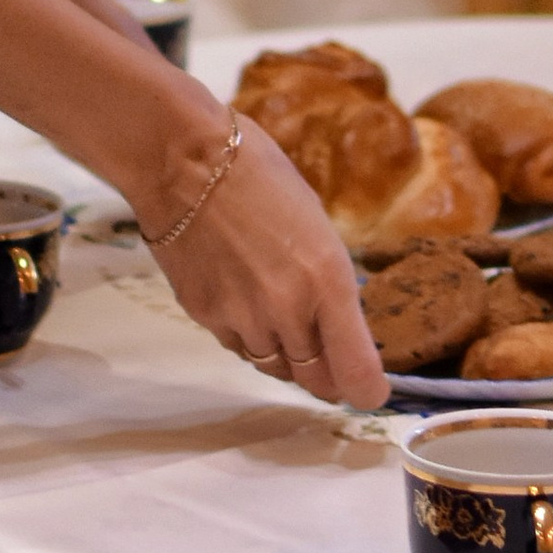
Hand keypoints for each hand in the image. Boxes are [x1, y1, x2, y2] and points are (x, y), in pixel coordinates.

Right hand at [151, 120, 388, 410]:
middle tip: (330, 363)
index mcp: (328, 281)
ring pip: (273, 365)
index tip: (370, 391)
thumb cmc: (258, 174)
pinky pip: (237, 344)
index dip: (366, 390)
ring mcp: (241, 318)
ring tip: (281, 315)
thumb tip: (334, 322)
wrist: (182, 160)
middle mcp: (287, 311)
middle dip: (327, 376)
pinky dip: (248, 335)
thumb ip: (328, 281)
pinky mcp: (204, 316)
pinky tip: (245, 300)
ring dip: (285, 354)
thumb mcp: (316, 224)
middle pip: (314, 379)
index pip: (355, 370)